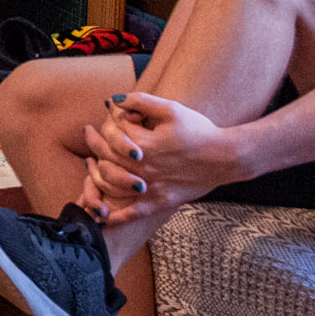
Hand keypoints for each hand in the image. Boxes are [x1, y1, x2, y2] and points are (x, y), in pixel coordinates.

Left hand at [77, 89, 247, 226]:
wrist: (226, 158)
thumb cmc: (199, 130)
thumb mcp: (171, 109)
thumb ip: (141, 101)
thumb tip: (114, 100)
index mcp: (145, 145)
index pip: (112, 133)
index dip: (107, 121)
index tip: (108, 114)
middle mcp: (144, 168)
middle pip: (106, 157)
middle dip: (94, 143)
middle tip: (88, 132)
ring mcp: (151, 188)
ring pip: (112, 185)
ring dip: (96, 174)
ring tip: (91, 163)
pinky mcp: (159, 202)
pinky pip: (132, 213)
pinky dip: (115, 216)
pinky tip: (102, 213)